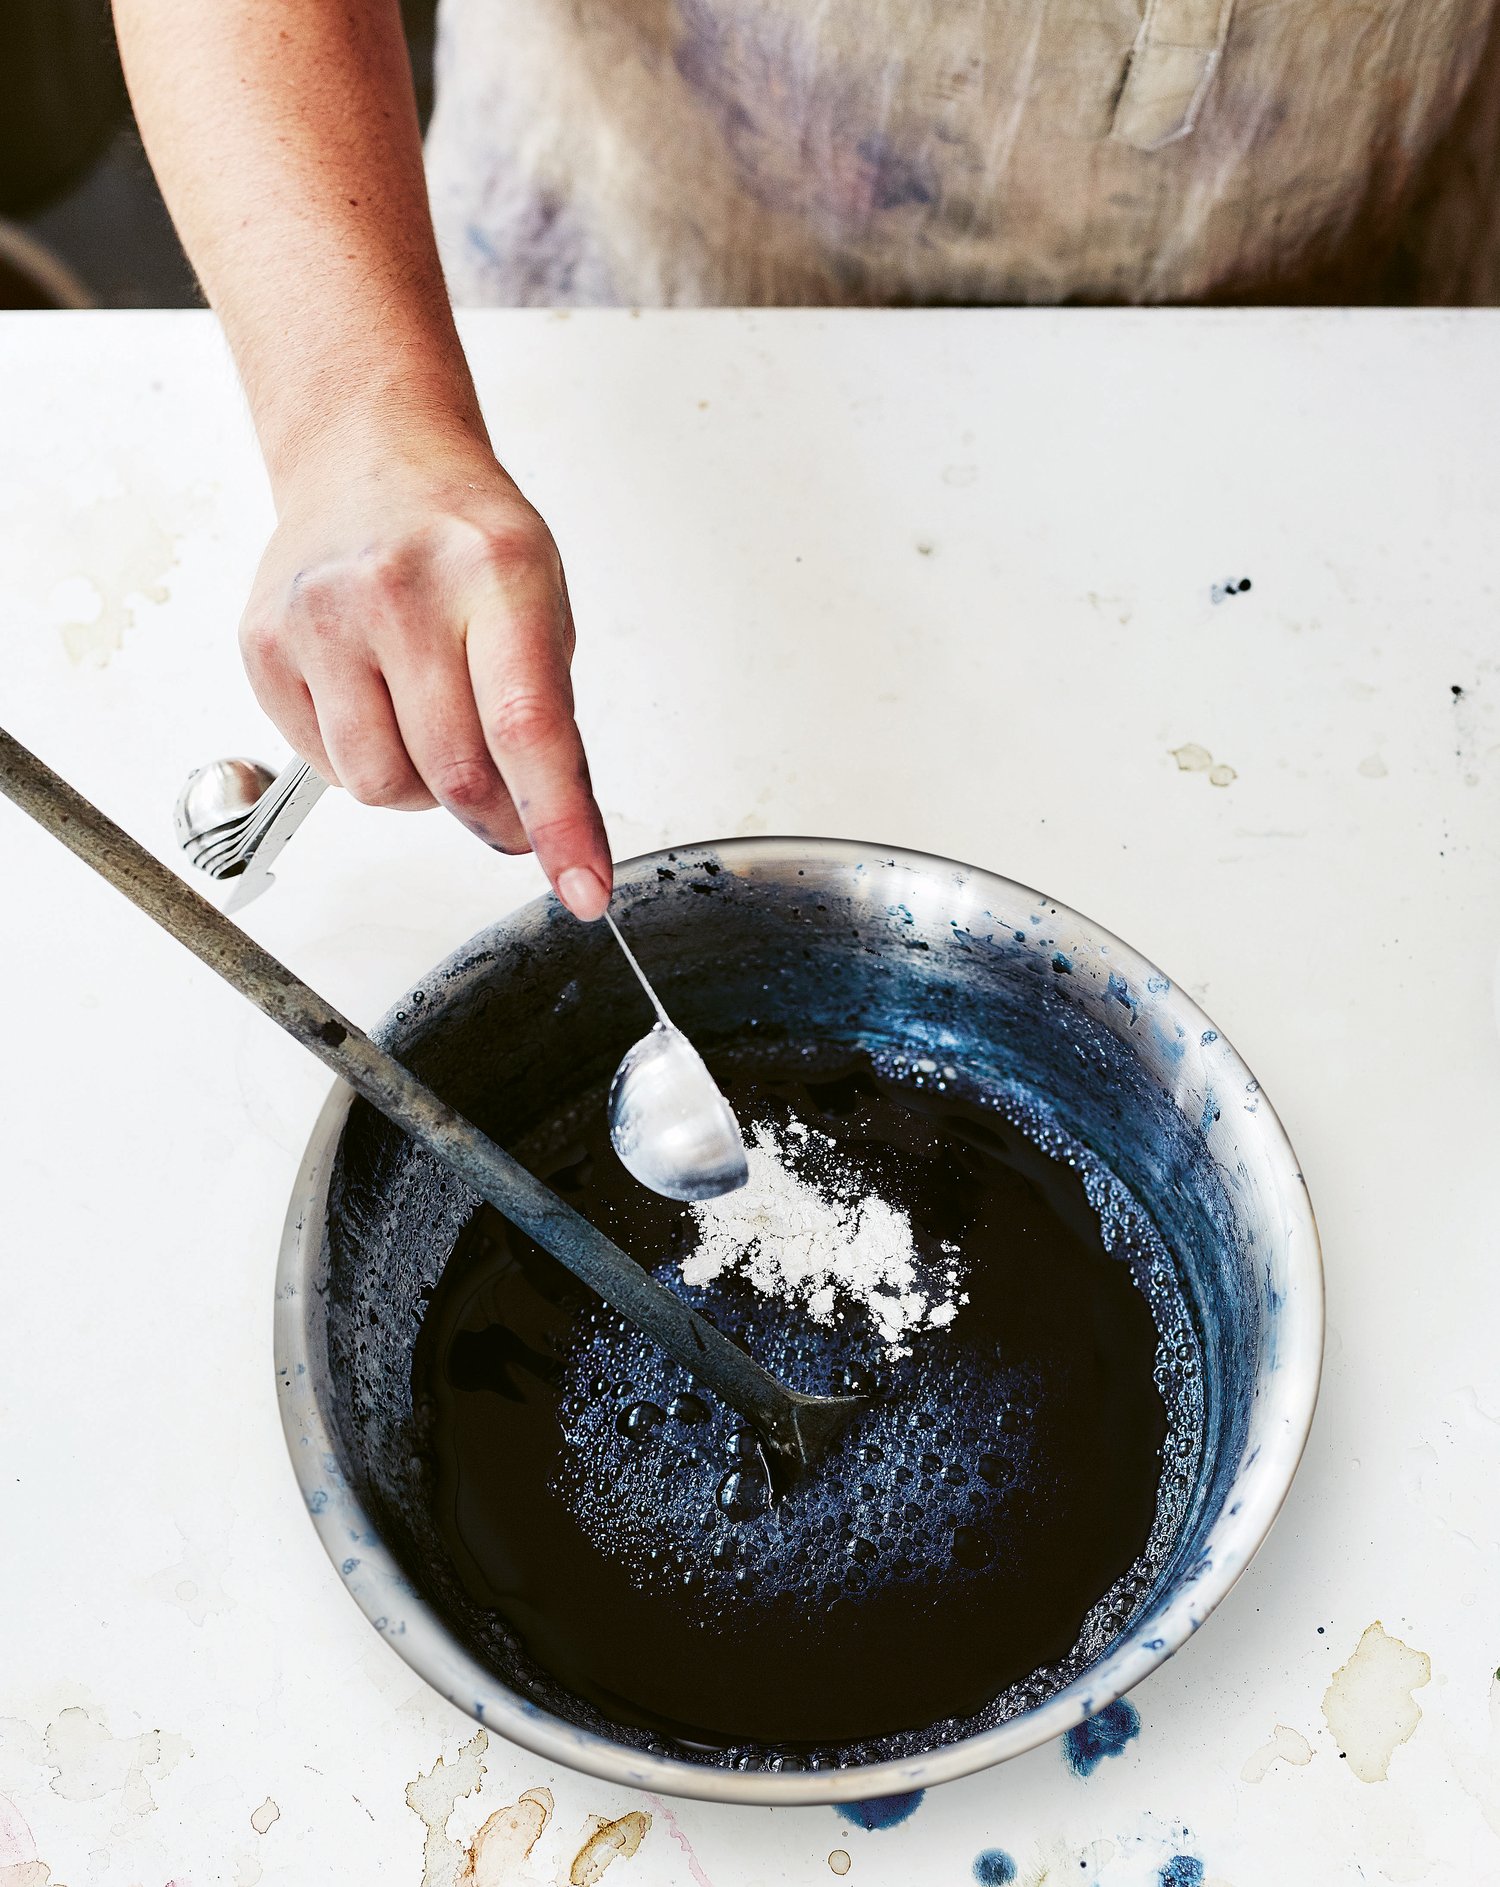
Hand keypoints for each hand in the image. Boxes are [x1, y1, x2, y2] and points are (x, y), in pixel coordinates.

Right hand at [239, 436, 611, 919]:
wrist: (367, 458)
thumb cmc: (463, 538)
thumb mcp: (541, 601)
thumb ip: (548, 717)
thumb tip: (548, 832)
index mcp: (493, 573)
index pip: (528, 727)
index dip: (559, 823)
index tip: (585, 891)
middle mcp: (398, 589)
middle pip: (454, 775)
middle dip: (494, 815)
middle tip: (506, 801)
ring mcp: (321, 617)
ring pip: (383, 788)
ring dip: (422, 790)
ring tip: (429, 721)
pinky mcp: (265, 645)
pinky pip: (329, 769)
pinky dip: (367, 763)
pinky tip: (376, 700)